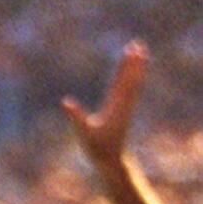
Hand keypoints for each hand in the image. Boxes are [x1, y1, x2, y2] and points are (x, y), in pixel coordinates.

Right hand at [62, 42, 148, 176]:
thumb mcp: (83, 132)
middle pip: (130, 79)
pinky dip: (132, 78)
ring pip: (132, 83)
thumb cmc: (95, 147)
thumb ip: (75, 117)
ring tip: (138, 52)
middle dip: (133, 62)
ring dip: (134, 67)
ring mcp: (124, 107)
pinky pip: (130, 90)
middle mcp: (123, 104)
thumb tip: (65, 102)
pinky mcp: (122, 110)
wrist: (110, 160)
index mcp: (116, 107)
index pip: (123, 82)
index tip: (130, 51)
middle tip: (137, 44)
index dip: (126, 66)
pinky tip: (133, 73)